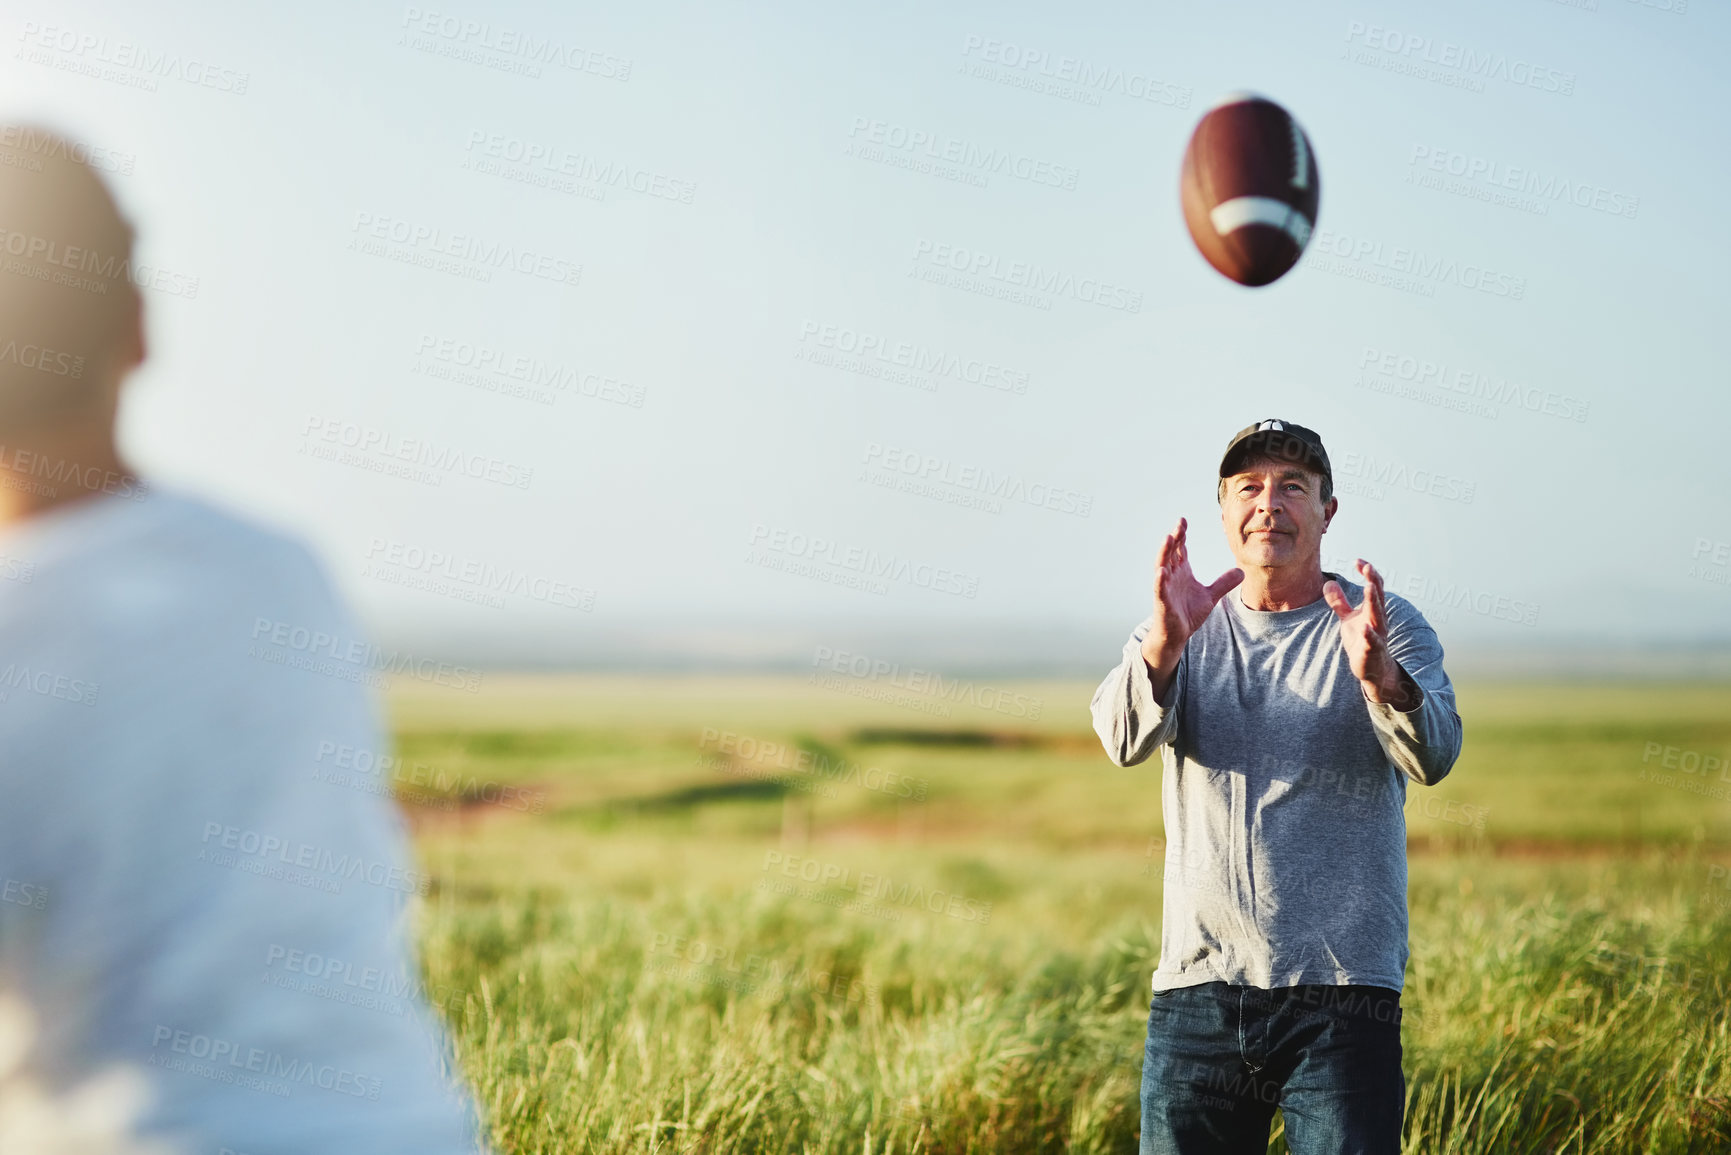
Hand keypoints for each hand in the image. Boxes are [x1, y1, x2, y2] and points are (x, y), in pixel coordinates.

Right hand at [1141, 517, 1243, 673]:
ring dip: (1164, 553)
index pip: (1180, 549)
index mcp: (1181, 572)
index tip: (1184, 521)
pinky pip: (1159, 589)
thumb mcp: (1211, 596)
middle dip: (1174, 538)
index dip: (1181, 535)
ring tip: (1168, 539)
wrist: (1177, 634)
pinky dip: (1160, 581)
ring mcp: (1165, 588)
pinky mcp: (1162, 602)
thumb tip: (1241, 571)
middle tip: (1179, 524)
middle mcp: (1171, 576)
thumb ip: (1223, 583)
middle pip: (1170, 553)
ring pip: (1162, 567)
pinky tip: (1161, 572)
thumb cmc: (1188, 613)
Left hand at [1323, 559, 1418, 709]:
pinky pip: (1372, 642)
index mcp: (1373, 610)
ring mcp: (1377, 635)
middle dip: (1373, 582)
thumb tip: (1328, 583)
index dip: (1367, 573)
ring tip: (1369, 587)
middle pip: (1378, 598)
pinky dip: (1369, 635)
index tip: (1358, 561)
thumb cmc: (1361, 641)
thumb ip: (1339, 602)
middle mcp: (1378, 620)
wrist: (1372, 668)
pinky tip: (1364, 628)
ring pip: (1378, 616)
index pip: (1374, 587)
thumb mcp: (1348, 619)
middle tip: (1368, 567)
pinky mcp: (1372, 651)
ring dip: (1374, 601)